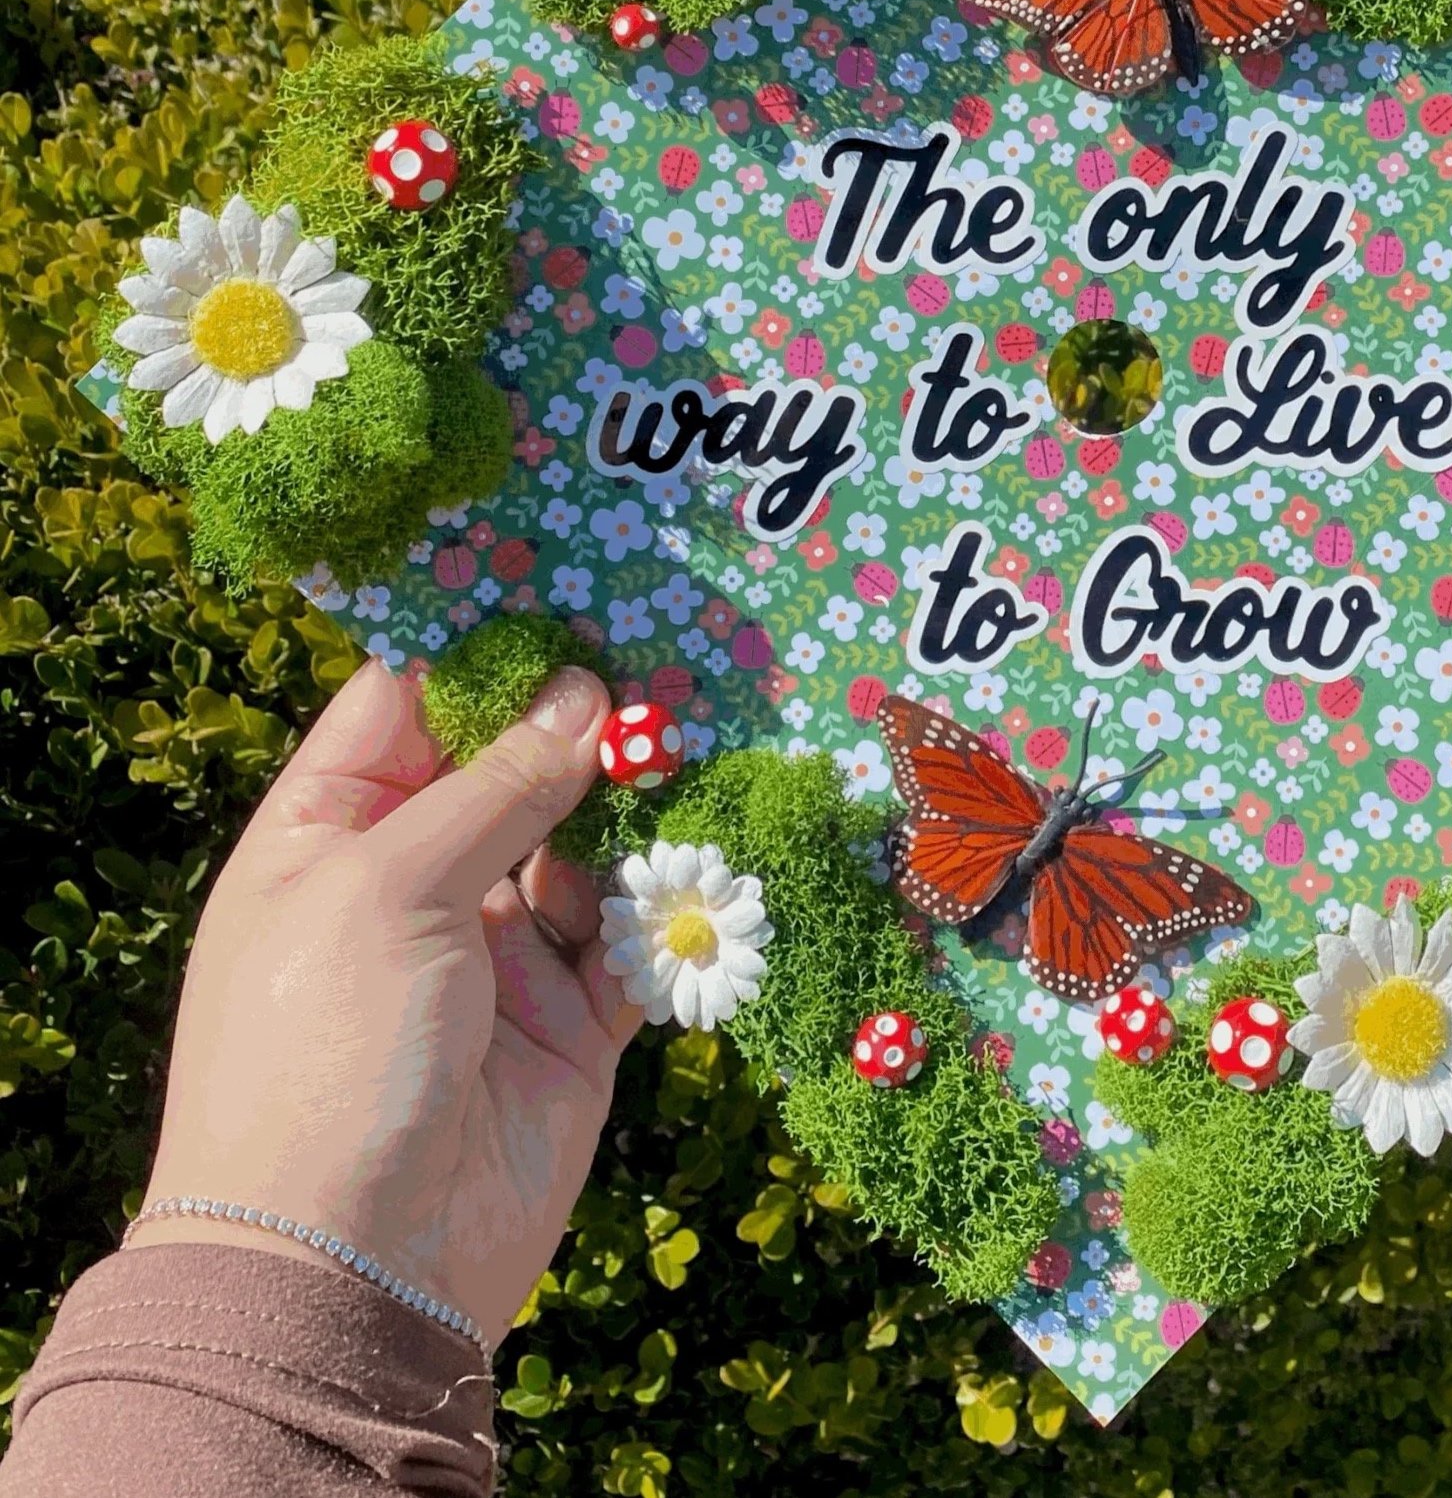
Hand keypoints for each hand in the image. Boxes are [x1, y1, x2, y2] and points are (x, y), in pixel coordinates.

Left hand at [132, 658, 642, 1342]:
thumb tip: (583, 691)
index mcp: (332, 837)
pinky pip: (639, 937)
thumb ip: (497, 787)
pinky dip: (678, 903)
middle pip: (515, 769)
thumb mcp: (389, 888)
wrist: (358, 1264)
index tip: (573, 590)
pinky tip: (719, 856)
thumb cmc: (329, 1051)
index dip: (485, 653)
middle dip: (588, 721)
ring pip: (589, 845)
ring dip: (643, 806)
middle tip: (675, 654)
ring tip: (708, 745)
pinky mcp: (577, 1021)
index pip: (407, 709)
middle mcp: (418, 884)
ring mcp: (501, 953)